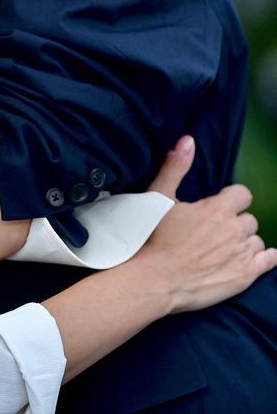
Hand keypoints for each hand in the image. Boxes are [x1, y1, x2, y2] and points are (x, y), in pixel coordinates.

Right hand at [136, 137, 275, 312]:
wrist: (156, 280)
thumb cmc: (154, 238)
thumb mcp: (159, 196)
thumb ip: (176, 167)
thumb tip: (188, 140)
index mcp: (217, 208)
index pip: (242, 194)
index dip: (231, 199)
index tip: (219, 207)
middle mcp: (235, 229)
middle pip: (248, 219)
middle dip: (235, 223)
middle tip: (216, 232)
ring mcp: (242, 254)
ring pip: (256, 240)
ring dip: (244, 242)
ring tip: (226, 248)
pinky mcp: (245, 276)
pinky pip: (269, 261)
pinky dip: (268, 258)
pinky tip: (263, 257)